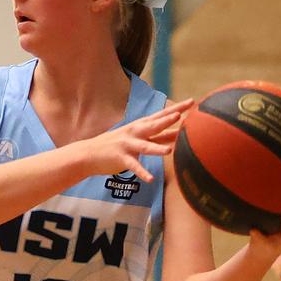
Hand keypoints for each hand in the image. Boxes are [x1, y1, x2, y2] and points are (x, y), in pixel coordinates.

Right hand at [75, 98, 193, 181]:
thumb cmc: (116, 145)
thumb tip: (180, 134)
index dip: (176, 109)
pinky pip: (133, 166)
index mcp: (140, 126)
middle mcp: (135, 132)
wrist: (88, 153)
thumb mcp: (137, 137)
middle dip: (166, 120)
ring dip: (156, 148)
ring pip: (144, 146)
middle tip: (180, 115)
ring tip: (169, 151)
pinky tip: (150, 178)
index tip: (192, 101)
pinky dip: (142, 172)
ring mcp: (127, 145)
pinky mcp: (120, 158)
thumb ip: (157, 136)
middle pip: (154, 125)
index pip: (161, 115)